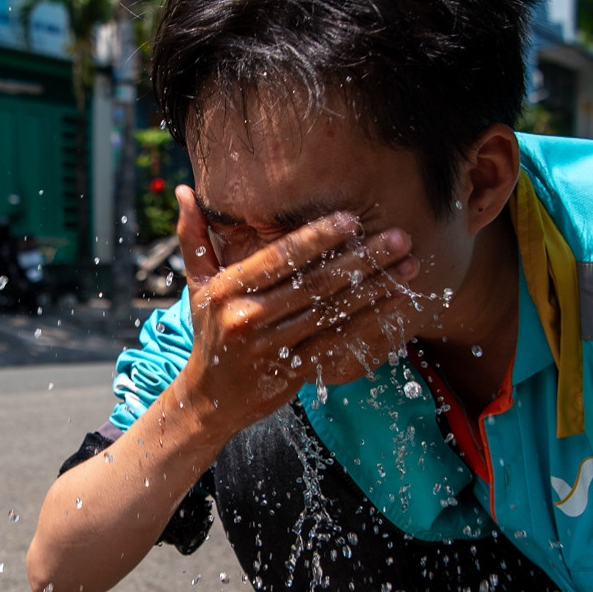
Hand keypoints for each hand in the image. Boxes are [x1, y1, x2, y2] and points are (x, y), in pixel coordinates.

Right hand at [172, 184, 421, 439]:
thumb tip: (183, 191)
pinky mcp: (292, 372)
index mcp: (228, 290)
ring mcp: (273, 348)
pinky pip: (339, 343)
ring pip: (333, 313)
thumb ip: (194, 237)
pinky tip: (396, 304)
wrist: (210, 400)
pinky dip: (371, 323)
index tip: (352, 219)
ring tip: (409, 266)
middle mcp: (248, 318)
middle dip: (362, 259)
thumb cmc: (209, 332)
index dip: (317, 237)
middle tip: (400, 237)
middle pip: (315, 283)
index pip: (279, 258)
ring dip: (375, 288)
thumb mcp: (197, 285)